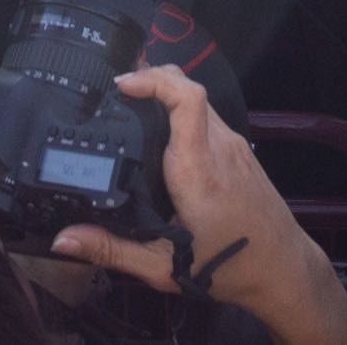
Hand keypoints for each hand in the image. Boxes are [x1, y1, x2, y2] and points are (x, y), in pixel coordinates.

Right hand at [50, 68, 346, 344]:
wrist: (282, 270)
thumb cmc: (228, 268)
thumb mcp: (162, 267)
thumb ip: (112, 250)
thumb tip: (64, 240)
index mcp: (197, 170)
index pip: (186, 98)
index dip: (153, 80)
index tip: (121, 84)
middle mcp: (219, 147)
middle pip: (188, 87)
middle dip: (151, 78)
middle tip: (116, 90)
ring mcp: (234, 145)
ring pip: (200, 99)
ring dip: (168, 93)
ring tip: (132, 106)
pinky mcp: (241, 151)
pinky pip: (209, 116)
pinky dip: (183, 111)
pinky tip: (163, 133)